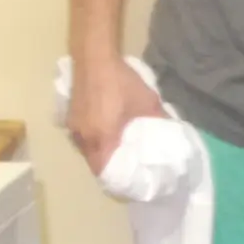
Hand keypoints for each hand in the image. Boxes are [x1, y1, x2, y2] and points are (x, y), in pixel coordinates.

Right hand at [66, 53, 163, 175]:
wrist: (94, 59)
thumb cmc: (121, 83)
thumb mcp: (148, 103)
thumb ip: (160, 121)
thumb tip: (172, 133)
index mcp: (101, 138)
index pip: (104, 170)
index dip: (116, 180)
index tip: (130, 184)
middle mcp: (83, 137)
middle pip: (95, 162)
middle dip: (110, 169)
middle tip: (129, 171)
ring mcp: (74, 127)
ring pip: (87, 150)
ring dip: (101, 154)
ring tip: (120, 155)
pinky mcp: (71, 117)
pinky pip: (83, 138)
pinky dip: (95, 142)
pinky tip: (108, 136)